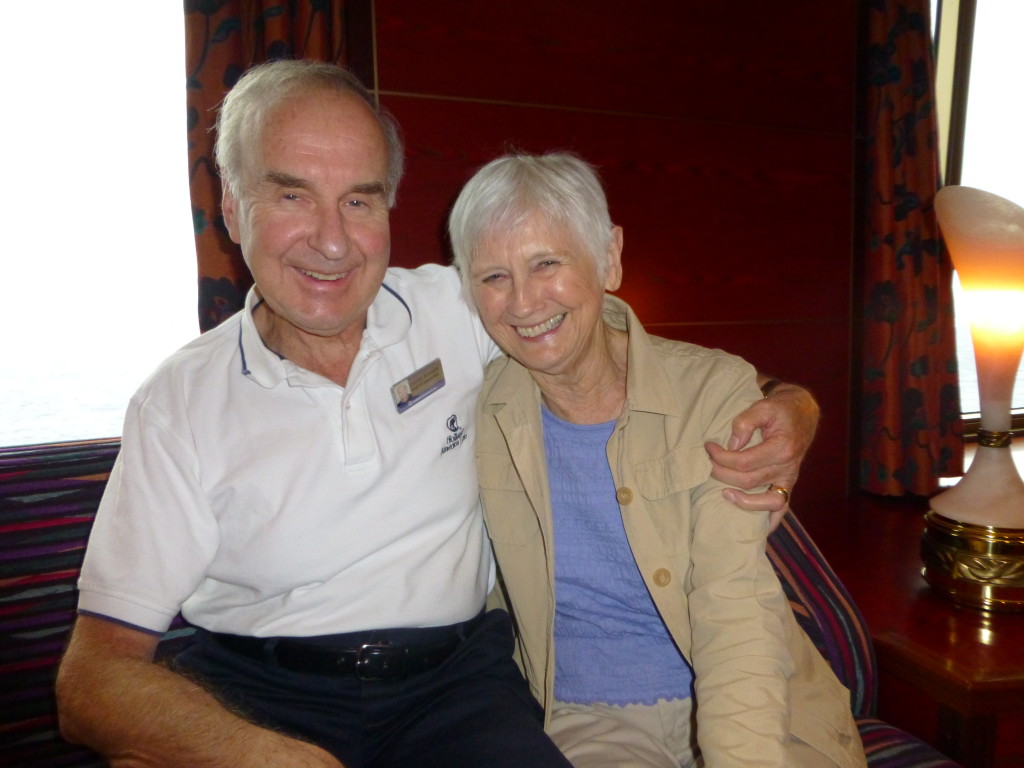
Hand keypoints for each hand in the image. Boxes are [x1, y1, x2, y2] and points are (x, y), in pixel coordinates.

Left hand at [705, 382, 819, 530]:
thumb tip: (732, 444)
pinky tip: (756, 528)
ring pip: (765, 501)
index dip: (721, 457)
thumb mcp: (763, 406)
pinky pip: (781, 508)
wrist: (802, 413)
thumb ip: (746, 423)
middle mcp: (787, 468)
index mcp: (782, 448)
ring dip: (742, 501)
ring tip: (723, 493)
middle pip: (748, 481)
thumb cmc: (780, 409)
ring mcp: (789, 479)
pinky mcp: (788, 484)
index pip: (744, 462)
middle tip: (708, 462)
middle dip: (722, 473)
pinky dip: (770, 521)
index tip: (709, 447)